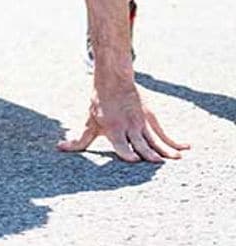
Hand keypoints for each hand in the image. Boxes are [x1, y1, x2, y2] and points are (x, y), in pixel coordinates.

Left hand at [58, 86, 188, 162]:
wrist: (113, 81)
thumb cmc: (99, 106)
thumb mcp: (88, 123)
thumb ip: (79, 140)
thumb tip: (59, 148)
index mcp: (113, 130)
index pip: (121, 144)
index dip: (126, 152)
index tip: (133, 160)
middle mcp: (128, 128)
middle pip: (140, 144)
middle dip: (148, 154)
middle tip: (155, 164)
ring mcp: (142, 124)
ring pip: (155, 140)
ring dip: (165, 150)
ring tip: (175, 159)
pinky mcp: (151, 120)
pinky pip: (165, 133)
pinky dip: (176, 141)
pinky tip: (186, 148)